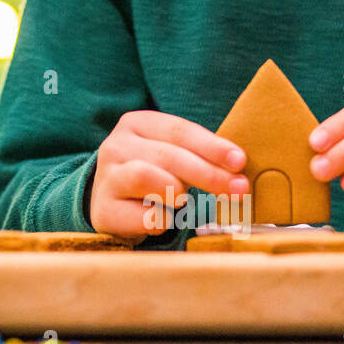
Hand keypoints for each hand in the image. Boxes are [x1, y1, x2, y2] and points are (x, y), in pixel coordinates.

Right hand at [90, 110, 249, 238]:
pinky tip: (163, 218)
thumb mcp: (171, 155)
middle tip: (238, 190)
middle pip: (168, 156)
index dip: (212, 146)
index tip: (240, 161)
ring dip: (177, 193)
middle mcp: (115, 145)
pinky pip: (146, 216)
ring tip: (184, 202)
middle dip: (208, 173)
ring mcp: (106, 177)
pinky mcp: (104, 210)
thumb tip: (238, 167)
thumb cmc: (152, 175)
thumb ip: (198, 155)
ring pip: (148, 178)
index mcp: (135, 123)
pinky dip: (163, 220)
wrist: (111, 204)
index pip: (178, 131)